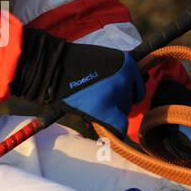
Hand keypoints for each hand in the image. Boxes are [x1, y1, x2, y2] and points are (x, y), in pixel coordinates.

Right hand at [10, 27, 144, 133]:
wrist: (52, 68)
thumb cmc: (74, 65)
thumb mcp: (104, 61)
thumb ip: (119, 74)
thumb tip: (131, 92)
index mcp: (128, 64)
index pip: (137, 88)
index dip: (124, 93)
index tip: (110, 93)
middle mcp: (126, 79)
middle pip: (130, 102)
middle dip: (116, 103)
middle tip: (95, 97)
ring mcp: (116, 95)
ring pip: (123, 114)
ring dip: (109, 113)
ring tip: (90, 103)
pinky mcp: (104, 109)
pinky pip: (119, 126)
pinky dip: (113, 128)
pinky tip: (100, 122)